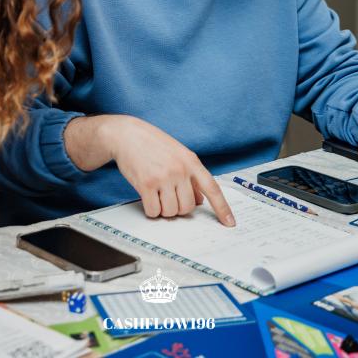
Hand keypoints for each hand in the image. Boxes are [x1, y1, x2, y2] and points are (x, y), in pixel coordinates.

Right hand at [66, 115, 235, 225]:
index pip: (212, 188)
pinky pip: (154, 211)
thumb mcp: (178, 153)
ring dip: (163, 209)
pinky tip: (147, 196)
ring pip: (171, 212)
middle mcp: (180, 170)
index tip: (230, 223)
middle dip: (179, 208)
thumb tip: (200, 200)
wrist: (127, 135)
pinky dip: (151, 210)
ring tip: (156, 193)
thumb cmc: (153, 144)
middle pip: (188, 207)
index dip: (222, 208)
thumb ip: (191, 175)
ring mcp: (163, 177)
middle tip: (168, 196)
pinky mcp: (146, 184)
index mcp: (191, 161)